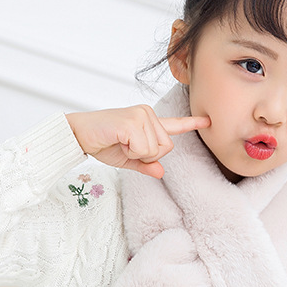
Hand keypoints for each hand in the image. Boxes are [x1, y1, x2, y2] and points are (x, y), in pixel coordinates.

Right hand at [65, 106, 209, 177]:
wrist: (78, 135)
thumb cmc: (101, 143)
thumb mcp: (127, 159)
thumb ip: (145, 164)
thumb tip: (161, 173)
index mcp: (148, 121)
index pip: (174, 124)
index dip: (191, 124)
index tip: (208, 120)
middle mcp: (147, 114)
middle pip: (166, 147)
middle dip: (147, 155)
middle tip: (126, 146)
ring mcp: (141, 115)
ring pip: (155, 150)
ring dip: (136, 153)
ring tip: (120, 142)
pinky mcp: (132, 121)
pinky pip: (143, 149)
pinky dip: (130, 152)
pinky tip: (117, 141)